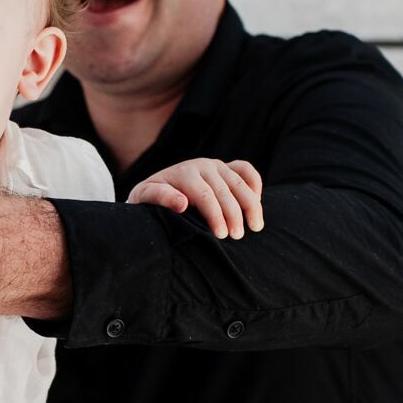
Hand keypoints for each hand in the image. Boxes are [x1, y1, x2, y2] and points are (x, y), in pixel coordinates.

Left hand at [128, 158, 263, 238]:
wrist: (152, 190)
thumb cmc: (149, 200)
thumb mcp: (144, 197)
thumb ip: (159, 197)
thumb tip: (182, 203)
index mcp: (184, 173)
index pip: (205, 196)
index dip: (216, 216)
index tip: (221, 235)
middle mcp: (202, 165)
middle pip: (226, 191)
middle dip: (234, 215)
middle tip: (237, 237)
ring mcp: (216, 165)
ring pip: (240, 183)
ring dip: (251, 205)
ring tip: (255, 227)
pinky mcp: (225, 167)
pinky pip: (246, 169)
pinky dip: (255, 183)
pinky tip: (257, 203)